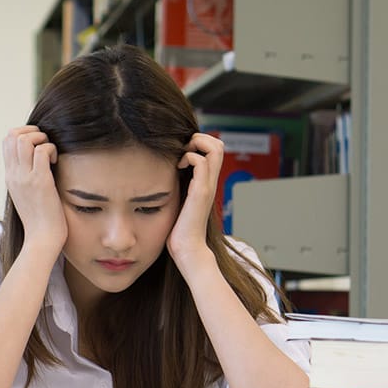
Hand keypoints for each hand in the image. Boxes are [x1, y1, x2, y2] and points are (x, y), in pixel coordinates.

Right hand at [3, 126, 65, 254]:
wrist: (41, 239)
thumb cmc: (40, 220)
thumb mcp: (28, 195)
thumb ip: (28, 177)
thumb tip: (39, 162)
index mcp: (10, 176)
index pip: (7, 141)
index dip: (23, 134)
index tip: (38, 145)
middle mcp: (13, 174)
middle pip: (12, 135)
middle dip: (32, 132)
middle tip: (45, 145)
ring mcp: (24, 177)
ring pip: (24, 139)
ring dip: (41, 139)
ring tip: (51, 153)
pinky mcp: (39, 181)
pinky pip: (42, 151)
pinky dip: (51, 149)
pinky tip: (56, 163)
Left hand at [167, 132, 222, 267]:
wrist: (187, 248)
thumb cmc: (180, 229)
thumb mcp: (181, 201)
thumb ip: (180, 188)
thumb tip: (168, 176)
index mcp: (207, 182)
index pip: (215, 149)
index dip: (200, 143)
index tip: (182, 153)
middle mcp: (211, 181)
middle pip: (219, 144)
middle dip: (200, 139)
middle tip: (183, 151)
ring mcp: (208, 185)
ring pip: (215, 148)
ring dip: (196, 145)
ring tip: (181, 158)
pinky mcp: (201, 192)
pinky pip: (200, 163)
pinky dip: (188, 157)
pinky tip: (177, 169)